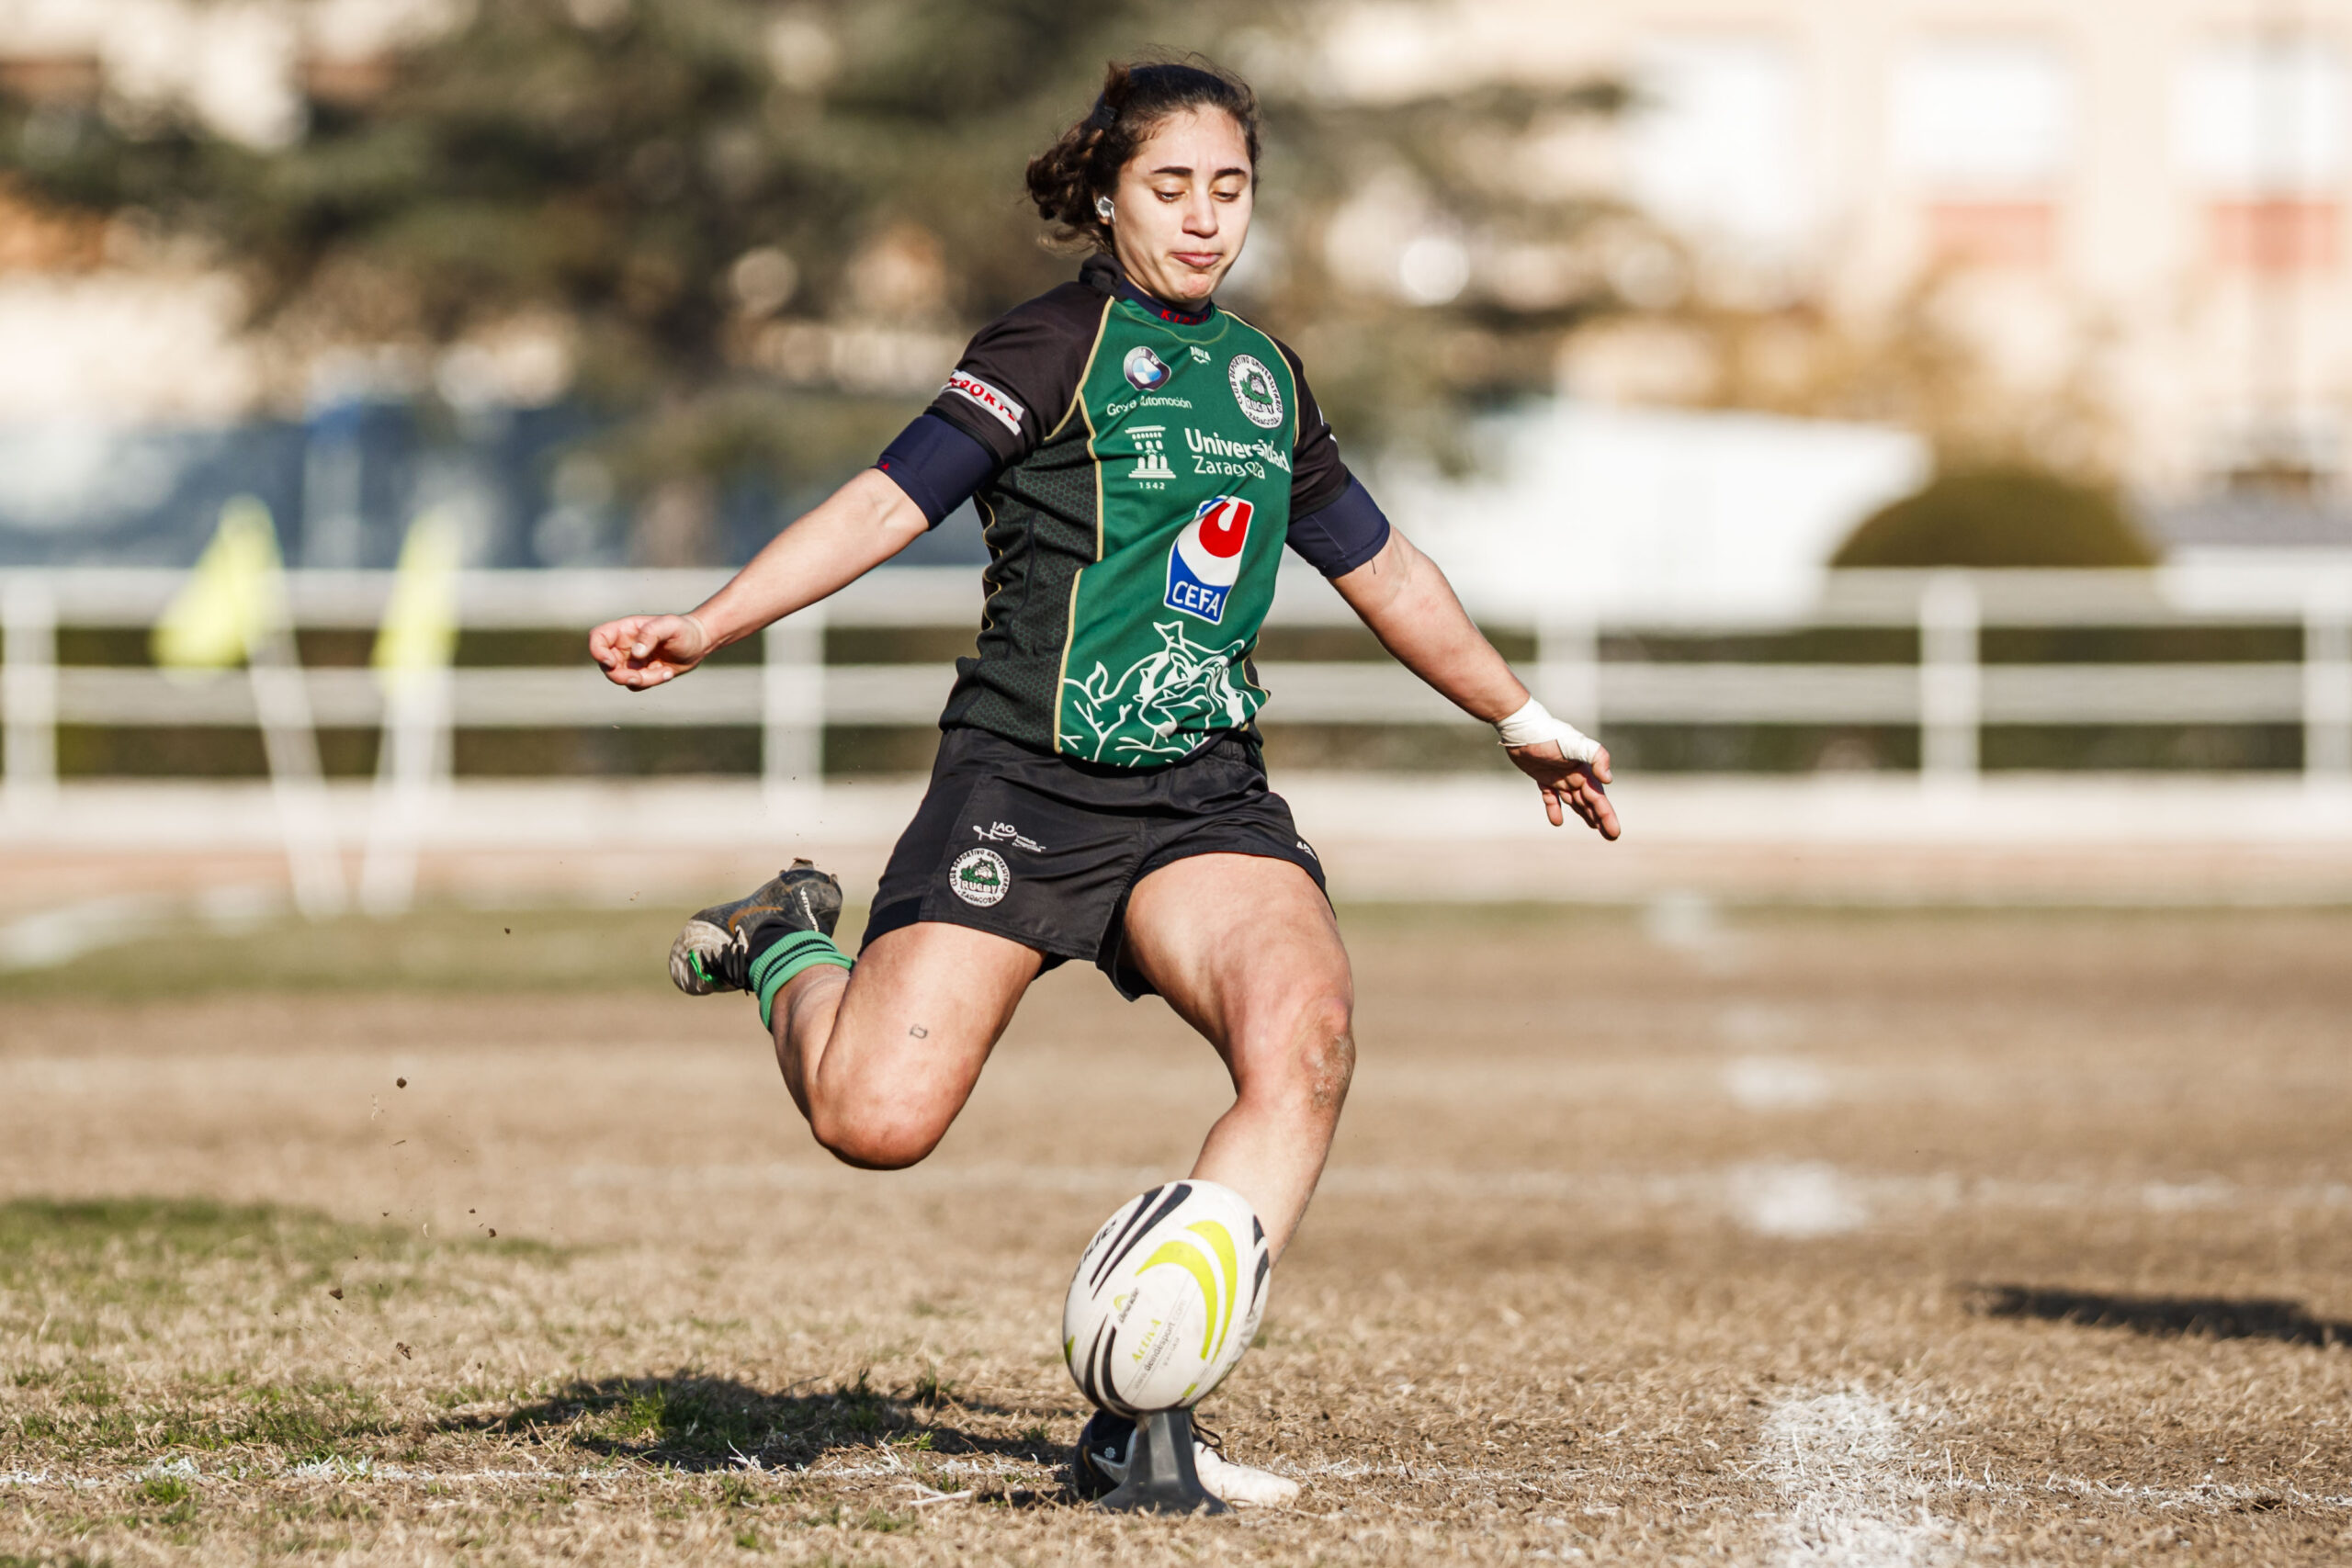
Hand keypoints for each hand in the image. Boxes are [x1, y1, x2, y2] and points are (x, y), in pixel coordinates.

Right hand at [588, 613, 712, 689]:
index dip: (597, 651)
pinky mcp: (641, 673)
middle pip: (605, 664)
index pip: (598, 638)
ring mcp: (631, 661)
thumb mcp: (670, 626)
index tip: (612, 662)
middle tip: (639, 677)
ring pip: (621, 678)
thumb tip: (636, 653)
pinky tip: (667, 673)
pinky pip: (636, 685)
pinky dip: (651, 682)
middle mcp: (624, 646)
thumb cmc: (684, 629)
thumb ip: (651, 634)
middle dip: (620, 675)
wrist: (699, 643)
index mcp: (625, 630)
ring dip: (642, 680)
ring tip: (665, 672)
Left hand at [1506, 741, 1619, 838]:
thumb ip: (1596, 757)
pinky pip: (1550, 796)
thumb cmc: (1549, 735)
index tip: (1615, 833)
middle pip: (1590, 801)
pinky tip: (1557, 822)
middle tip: (1611, 837)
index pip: (1598, 797)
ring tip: (1594, 827)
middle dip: (1601, 818)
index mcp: (1584, 770)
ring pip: (1574, 800)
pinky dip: (1554, 808)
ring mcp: (1559, 776)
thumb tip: (1608, 780)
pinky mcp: (1542, 776)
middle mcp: (1574, 774)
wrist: (1522, 728)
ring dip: (1584, 813)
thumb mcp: (1576, 744)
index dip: (1607, 815)